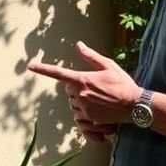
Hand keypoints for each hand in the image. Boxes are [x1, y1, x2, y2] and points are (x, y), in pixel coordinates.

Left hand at [28, 41, 142, 133]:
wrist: (135, 105)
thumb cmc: (123, 84)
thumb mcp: (109, 66)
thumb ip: (91, 56)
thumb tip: (78, 45)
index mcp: (83, 80)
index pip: (58, 73)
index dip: (43, 69)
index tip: (31, 66)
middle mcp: (80, 95)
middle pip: (69, 90)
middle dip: (77, 87)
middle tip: (96, 86)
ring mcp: (84, 108)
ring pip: (74, 104)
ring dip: (82, 101)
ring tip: (100, 99)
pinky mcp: (90, 120)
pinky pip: (80, 117)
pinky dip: (86, 113)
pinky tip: (99, 110)